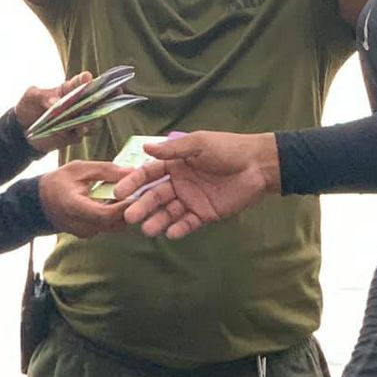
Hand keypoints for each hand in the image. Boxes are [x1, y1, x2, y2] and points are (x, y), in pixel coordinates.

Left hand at [17, 72, 92, 152]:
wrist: (23, 130)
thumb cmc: (28, 106)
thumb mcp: (31, 96)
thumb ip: (43, 96)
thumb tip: (56, 102)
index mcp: (67, 90)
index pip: (79, 82)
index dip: (85, 79)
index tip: (87, 77)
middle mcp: (76, 104)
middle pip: (92, 101)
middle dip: (95, 100)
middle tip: (93, 100)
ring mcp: (76, 120)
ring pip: (91, 119)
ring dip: (89, 119)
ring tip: (84, 119)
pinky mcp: (73, 135)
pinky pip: (81, 135)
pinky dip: (79, 133)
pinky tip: (75, 131)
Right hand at [39, 162, 133, 236]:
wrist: (39, 203)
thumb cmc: (58, 182)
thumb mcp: (79, 168)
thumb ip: (105, 170)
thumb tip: (132, 171)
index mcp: (74, 207)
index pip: (104, 214)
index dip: (123, 206)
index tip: (139, 193)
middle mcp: (81, 225)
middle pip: (113, 223)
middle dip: (131, 209)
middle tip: (145, 194)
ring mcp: (85, 233)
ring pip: (114, 226)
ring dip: (127, 213)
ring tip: (139, 196)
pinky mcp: (89, 234)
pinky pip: (109, 227)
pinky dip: (119, 216)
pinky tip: (126, 202)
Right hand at [115, 132, 279, 238]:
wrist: (258, 165)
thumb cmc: (227, 149)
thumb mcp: (199, 144)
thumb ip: (173, 149)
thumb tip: (145, 147)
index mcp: (175, 165)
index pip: (149, 174)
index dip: (134, 182)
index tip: (119, 191)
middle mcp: (179, 183)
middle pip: (156, 196)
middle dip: (142, 206)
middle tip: (129, 216)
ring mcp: (191, 200)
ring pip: (169, 212)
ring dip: (157, 220)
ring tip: (147, 229)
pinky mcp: (204, 214)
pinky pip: (188, 223)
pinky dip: (179, 228)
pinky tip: (170, 232)